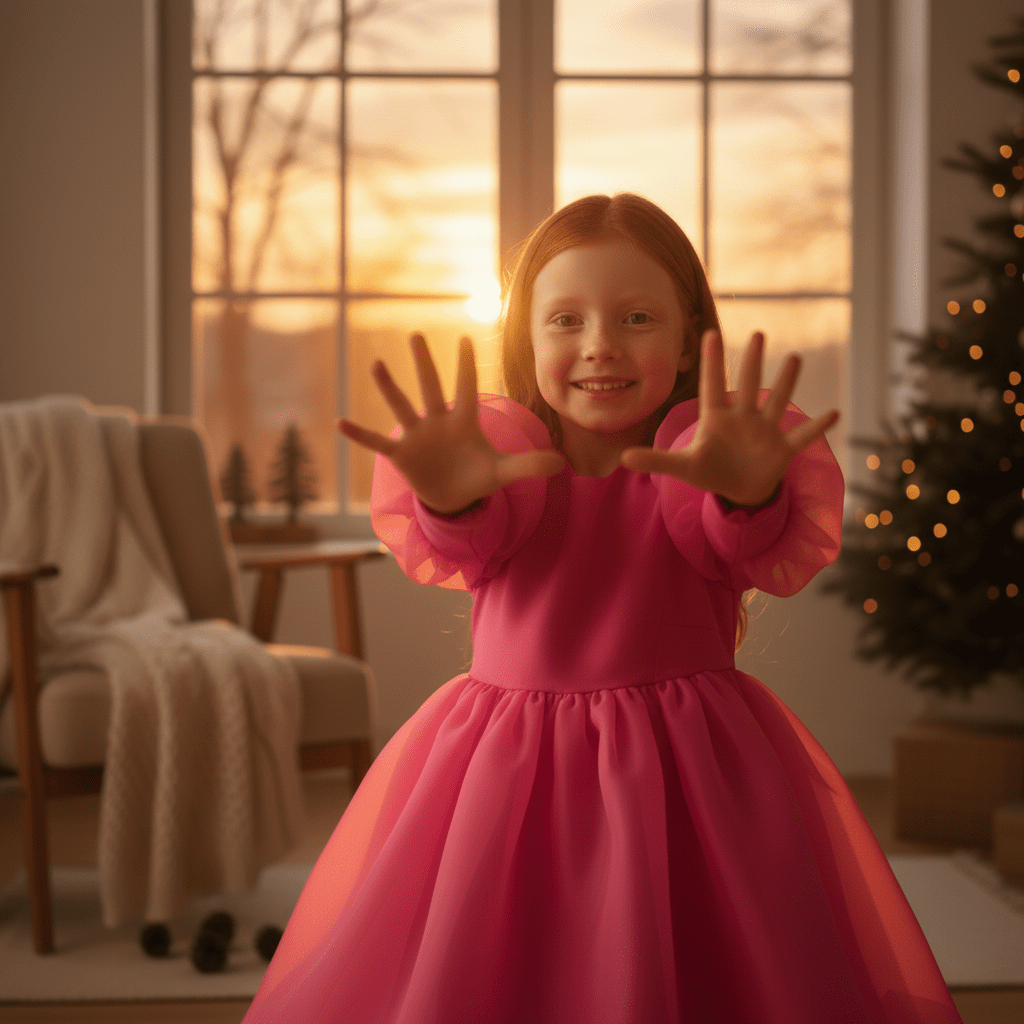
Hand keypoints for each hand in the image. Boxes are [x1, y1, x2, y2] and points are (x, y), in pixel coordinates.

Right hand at [339, 333, 564, 514]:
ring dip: (390, 388)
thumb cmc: (477, 477)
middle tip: (418, 334)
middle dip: (426, 363)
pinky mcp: (402, 454)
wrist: (452, 498)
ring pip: (403, 406)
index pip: (467, 388)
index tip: (466, 337)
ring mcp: (418, 436)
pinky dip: (360, 434)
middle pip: (432, 387)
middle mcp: (438, 422)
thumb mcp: (503, 473)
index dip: (467, 366)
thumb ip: (530, 465)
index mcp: (464, 421)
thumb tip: (564, 463)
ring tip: (377, 364)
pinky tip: (340, 423)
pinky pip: (378, 442)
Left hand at [620, 330, 838, 505]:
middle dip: (754, 363)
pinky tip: (835, 413)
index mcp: (716, 420)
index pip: (712, 386)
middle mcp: (743, 419)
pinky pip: (802, 437)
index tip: (712, 332)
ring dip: (786, 384)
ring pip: (777, 402)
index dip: (712, 362)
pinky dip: (817, 428)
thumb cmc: (710, 471)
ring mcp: (765, 432)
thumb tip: (623, 458)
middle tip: (760, 333)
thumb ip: (656, 459)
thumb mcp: (682, 468)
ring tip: (795, 359)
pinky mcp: (782, 450)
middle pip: (749, 386)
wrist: (739, 490)